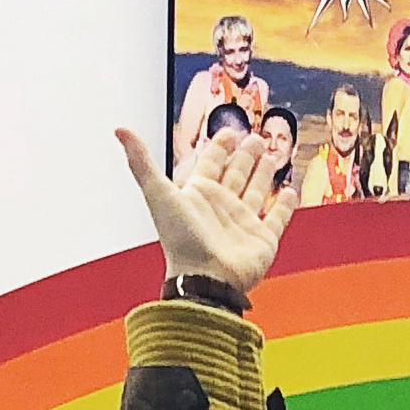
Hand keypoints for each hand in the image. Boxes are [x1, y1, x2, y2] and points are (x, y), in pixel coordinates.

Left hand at [117, 126, 295, 296]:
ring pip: (256, 191)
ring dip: (264, 173)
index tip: (229, 131)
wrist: (205, 279)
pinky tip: (289, 191)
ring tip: (274, 154)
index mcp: (198, 194)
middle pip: (236, 173)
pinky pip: (276, 219)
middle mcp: (221, 206)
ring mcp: (243, 223)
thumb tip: (120, 130)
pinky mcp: (263, 240)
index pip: (211, 163)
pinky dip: (284, 206)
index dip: (219, 146)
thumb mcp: (158, 194)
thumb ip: (141, 162)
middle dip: (246, 155)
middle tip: (257, 137)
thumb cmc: (181, 241)